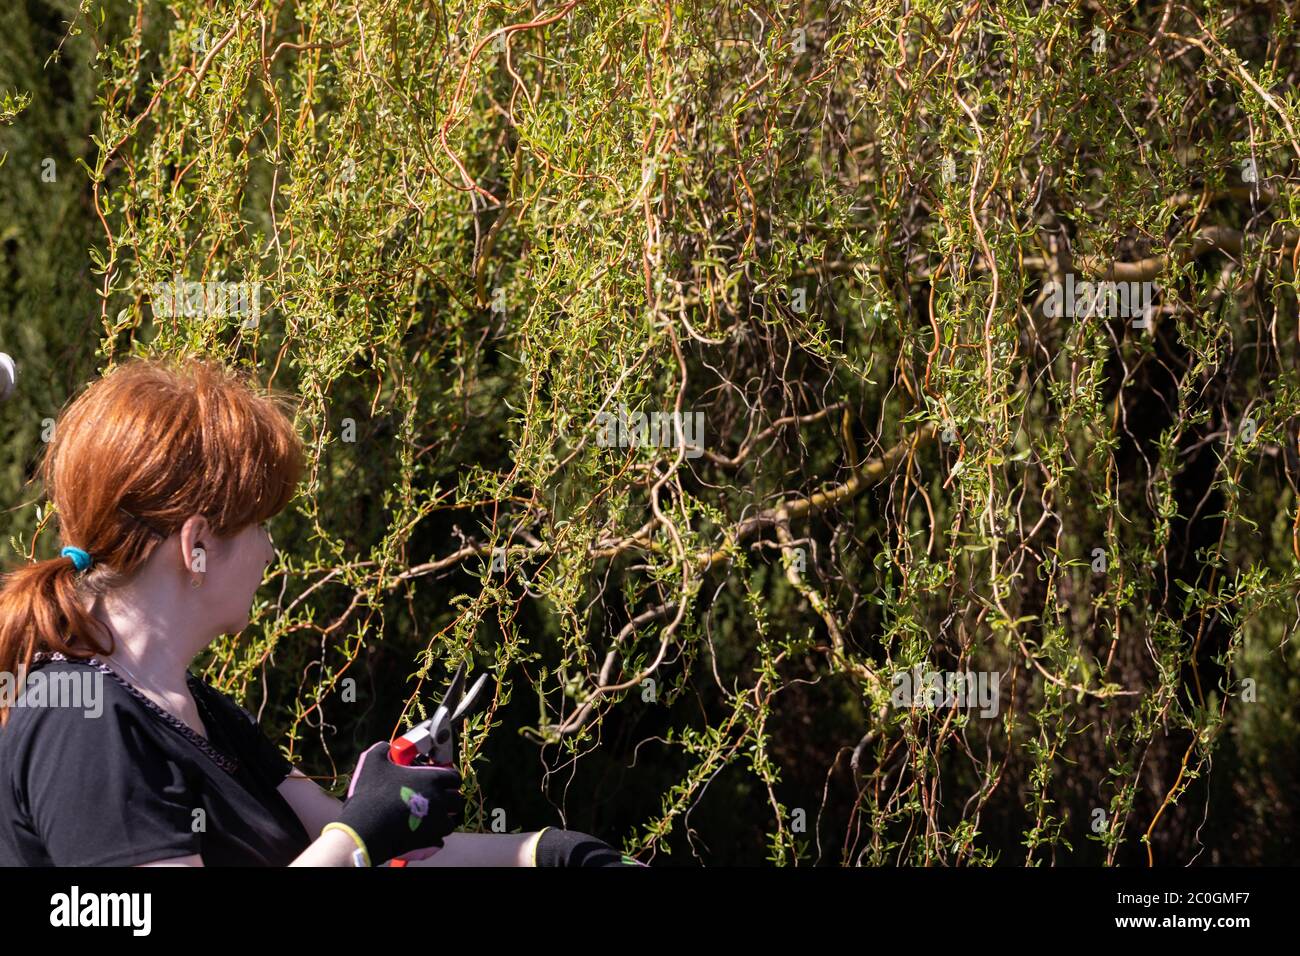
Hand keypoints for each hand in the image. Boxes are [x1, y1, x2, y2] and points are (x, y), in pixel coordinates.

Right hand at [330, 740, 464, 864]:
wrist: (364, 829)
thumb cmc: (371, 794)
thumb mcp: (374, 762)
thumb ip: (384, 749)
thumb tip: (387, 747)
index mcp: (432, 779)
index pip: (454, 776)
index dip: (448, 777)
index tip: (439, 778)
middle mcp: (439, 799)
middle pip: (457, 799)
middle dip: (449, 798)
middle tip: (435, 798)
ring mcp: (436, 821)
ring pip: (450, 820)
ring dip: (443, 817)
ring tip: (428, 816)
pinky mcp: (430, 840)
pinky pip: (440, 838)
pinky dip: (434, 836)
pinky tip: (422, 832)